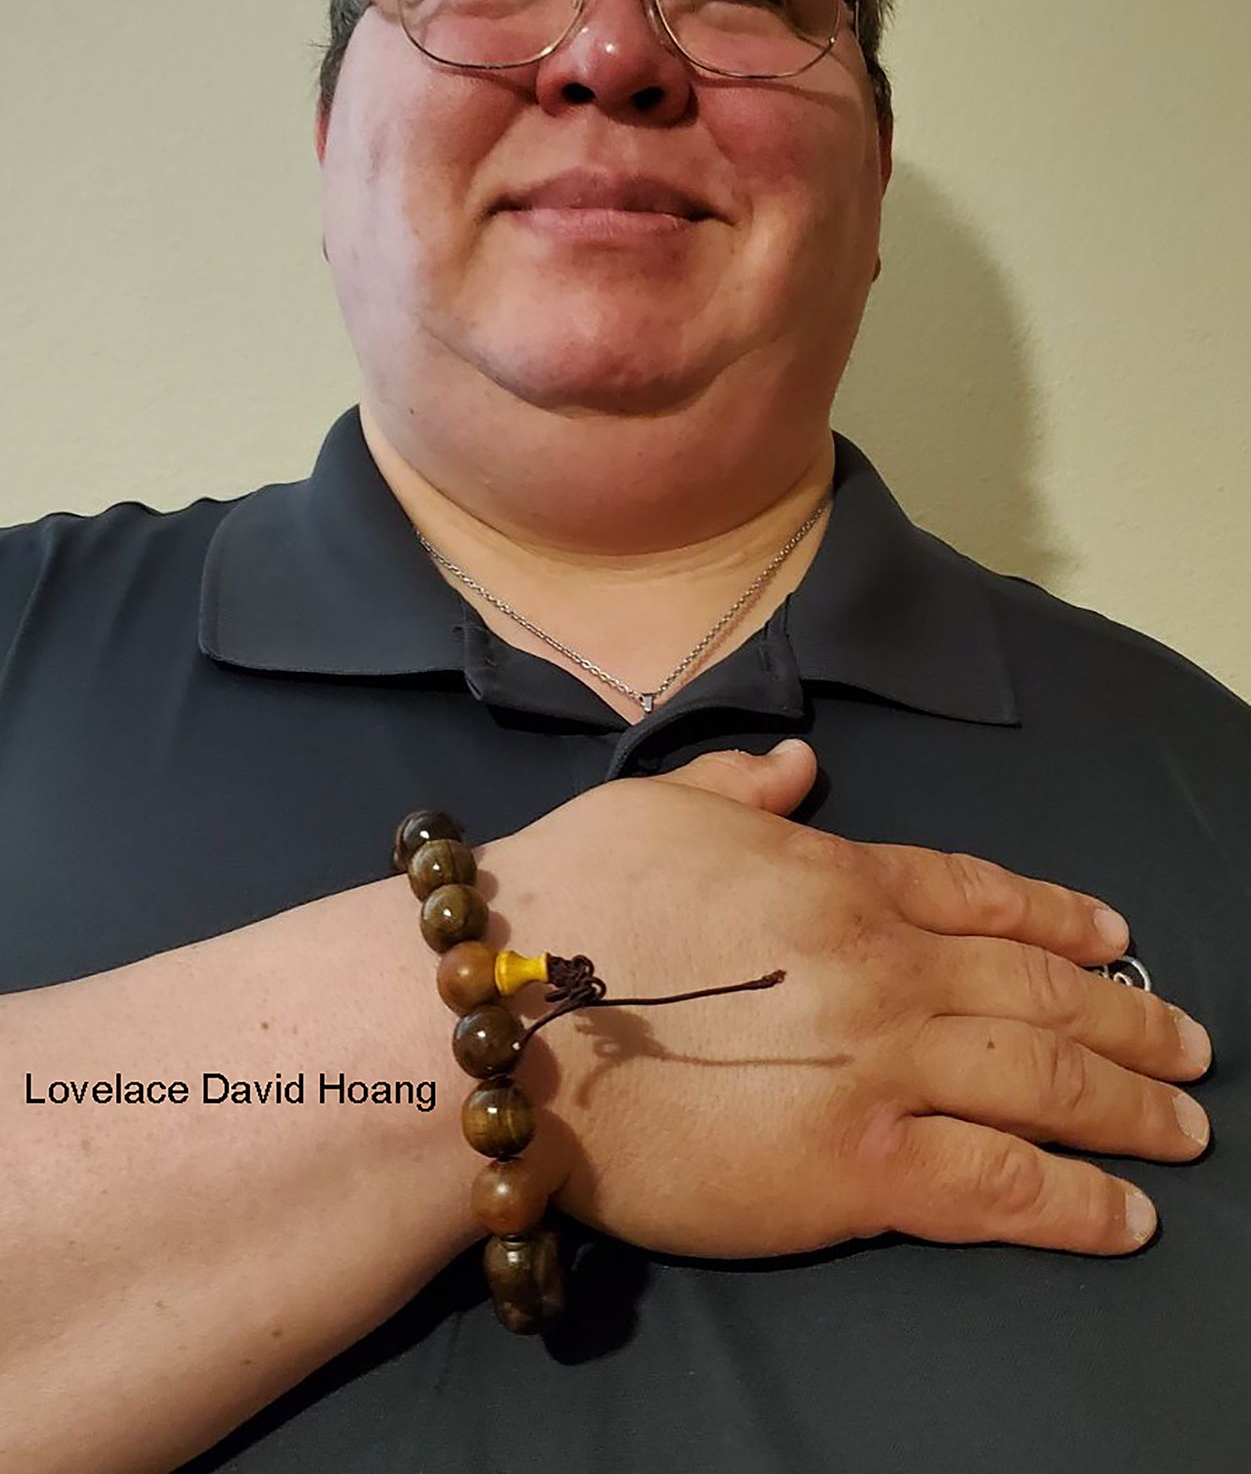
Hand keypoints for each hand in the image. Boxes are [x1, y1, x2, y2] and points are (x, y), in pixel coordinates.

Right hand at [485, 742, 1210, 1259]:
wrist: (502, 1015)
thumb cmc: (564, 899)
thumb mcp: (655, 805)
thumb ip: (741, 785)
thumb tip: (802, 762)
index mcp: (838, 876)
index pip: (980, 890)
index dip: (1059, 912)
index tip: (1116, 935)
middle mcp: (884, 963)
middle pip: (1041, 986)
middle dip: (1127, 1018)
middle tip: (1192, 1047)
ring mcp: (883, 1062)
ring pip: (1046, 1079)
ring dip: (1130, 1105)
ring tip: (1184, 1128)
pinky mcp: (859, 1168)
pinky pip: (1000, 1185)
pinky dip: (1075, 1201)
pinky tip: (1124, 1217)